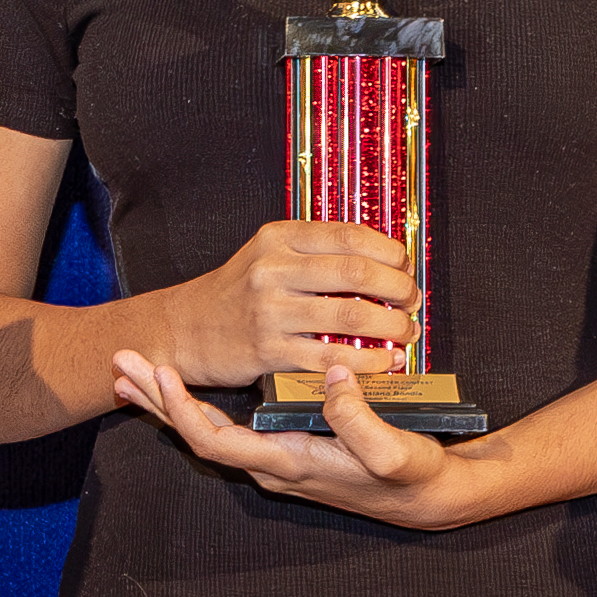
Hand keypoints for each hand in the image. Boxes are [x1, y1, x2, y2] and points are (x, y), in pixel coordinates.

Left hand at [110, 346, 503, 527]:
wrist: (428, 498)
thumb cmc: (412, 477)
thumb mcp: (395, 451)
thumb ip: (361, 421)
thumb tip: (332, 380)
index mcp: (287, 464)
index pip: (215, 442)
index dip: (183, 410)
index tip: (161, 373)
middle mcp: (270, 465)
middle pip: (195, 434)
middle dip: (155, 400)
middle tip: (120, 362)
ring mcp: (273, 457)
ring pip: (206, 429)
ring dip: (169, 399)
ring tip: (136, 368)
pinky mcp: (282, 446)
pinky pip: (225, 425)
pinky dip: (197, 401)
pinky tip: (182, 381)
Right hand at [155, 217, 421, 392]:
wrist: (184, 329)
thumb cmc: (237, 293)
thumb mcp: (268, 254)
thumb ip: (316, 251)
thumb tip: (381, 258)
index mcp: (279, 237)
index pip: (350, 235)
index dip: (390, 252)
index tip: (405, 266)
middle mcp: (274, 269)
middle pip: (357, 272)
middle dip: (398, 288)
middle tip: (412, 301)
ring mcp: (270, 310)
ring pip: (351, 314)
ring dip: (391, 326)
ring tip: (405, 332)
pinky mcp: (269, 350)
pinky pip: (332, 356)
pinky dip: (368, 361)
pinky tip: (384, 361)